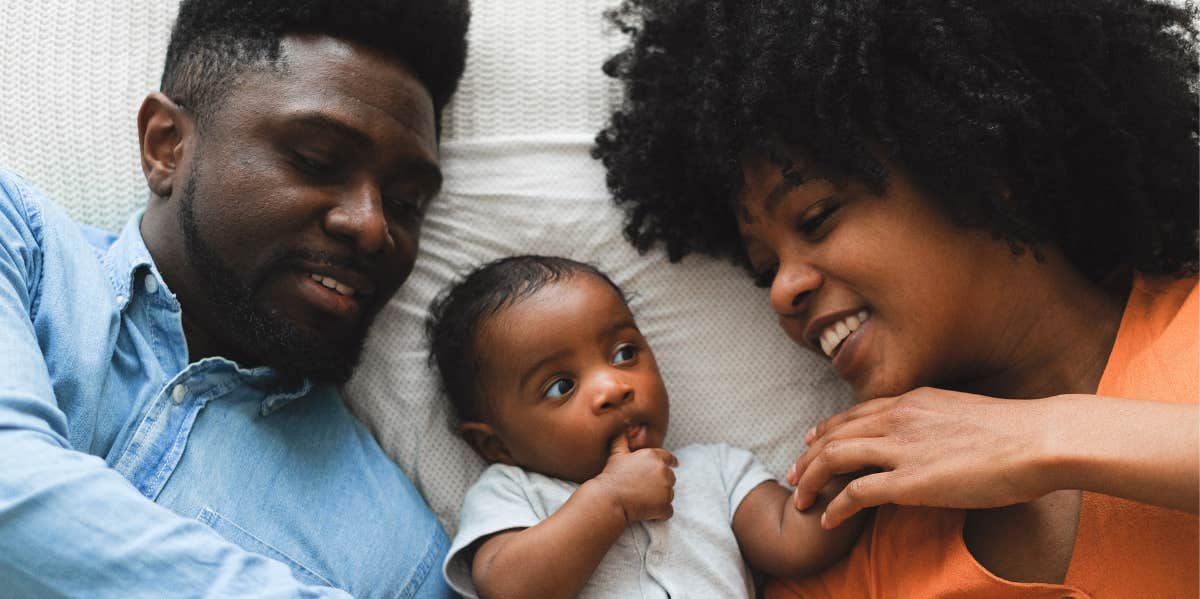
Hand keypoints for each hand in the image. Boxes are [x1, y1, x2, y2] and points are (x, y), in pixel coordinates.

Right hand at [590, 435, 677, 523]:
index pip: (670, 458)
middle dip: (661, 483)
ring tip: (642, 500)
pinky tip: (648, 512)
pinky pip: (668, 510)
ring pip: (669, 494)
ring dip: (659, 498)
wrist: (609, 498)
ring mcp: (666, 489)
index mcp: (654, 456)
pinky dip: (660, 513)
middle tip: (644, 489)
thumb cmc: (612, 476)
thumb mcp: (617, 453)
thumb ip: (623, 439)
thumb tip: (624, 426)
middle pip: (670, 478)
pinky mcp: (665, 506)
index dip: (672, 462)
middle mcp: (663, 471)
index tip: (675, 465)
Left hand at [787, 387, 1055, 528]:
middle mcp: (898, 418)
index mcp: (912, 401)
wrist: (1038, 439)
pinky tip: (828, 519)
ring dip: (811, 481)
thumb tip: (931, 437)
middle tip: (794, 475)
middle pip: (835, 435)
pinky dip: (836, 506)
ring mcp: (902, 448)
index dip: (828, 430)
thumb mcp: (963, 413)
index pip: (855, 413)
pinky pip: (856, 493)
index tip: (813, 443)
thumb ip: (936, 422)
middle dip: (808, 457)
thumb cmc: (1015, 432)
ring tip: (801, 500)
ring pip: (834, 459)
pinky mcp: (910, 481)